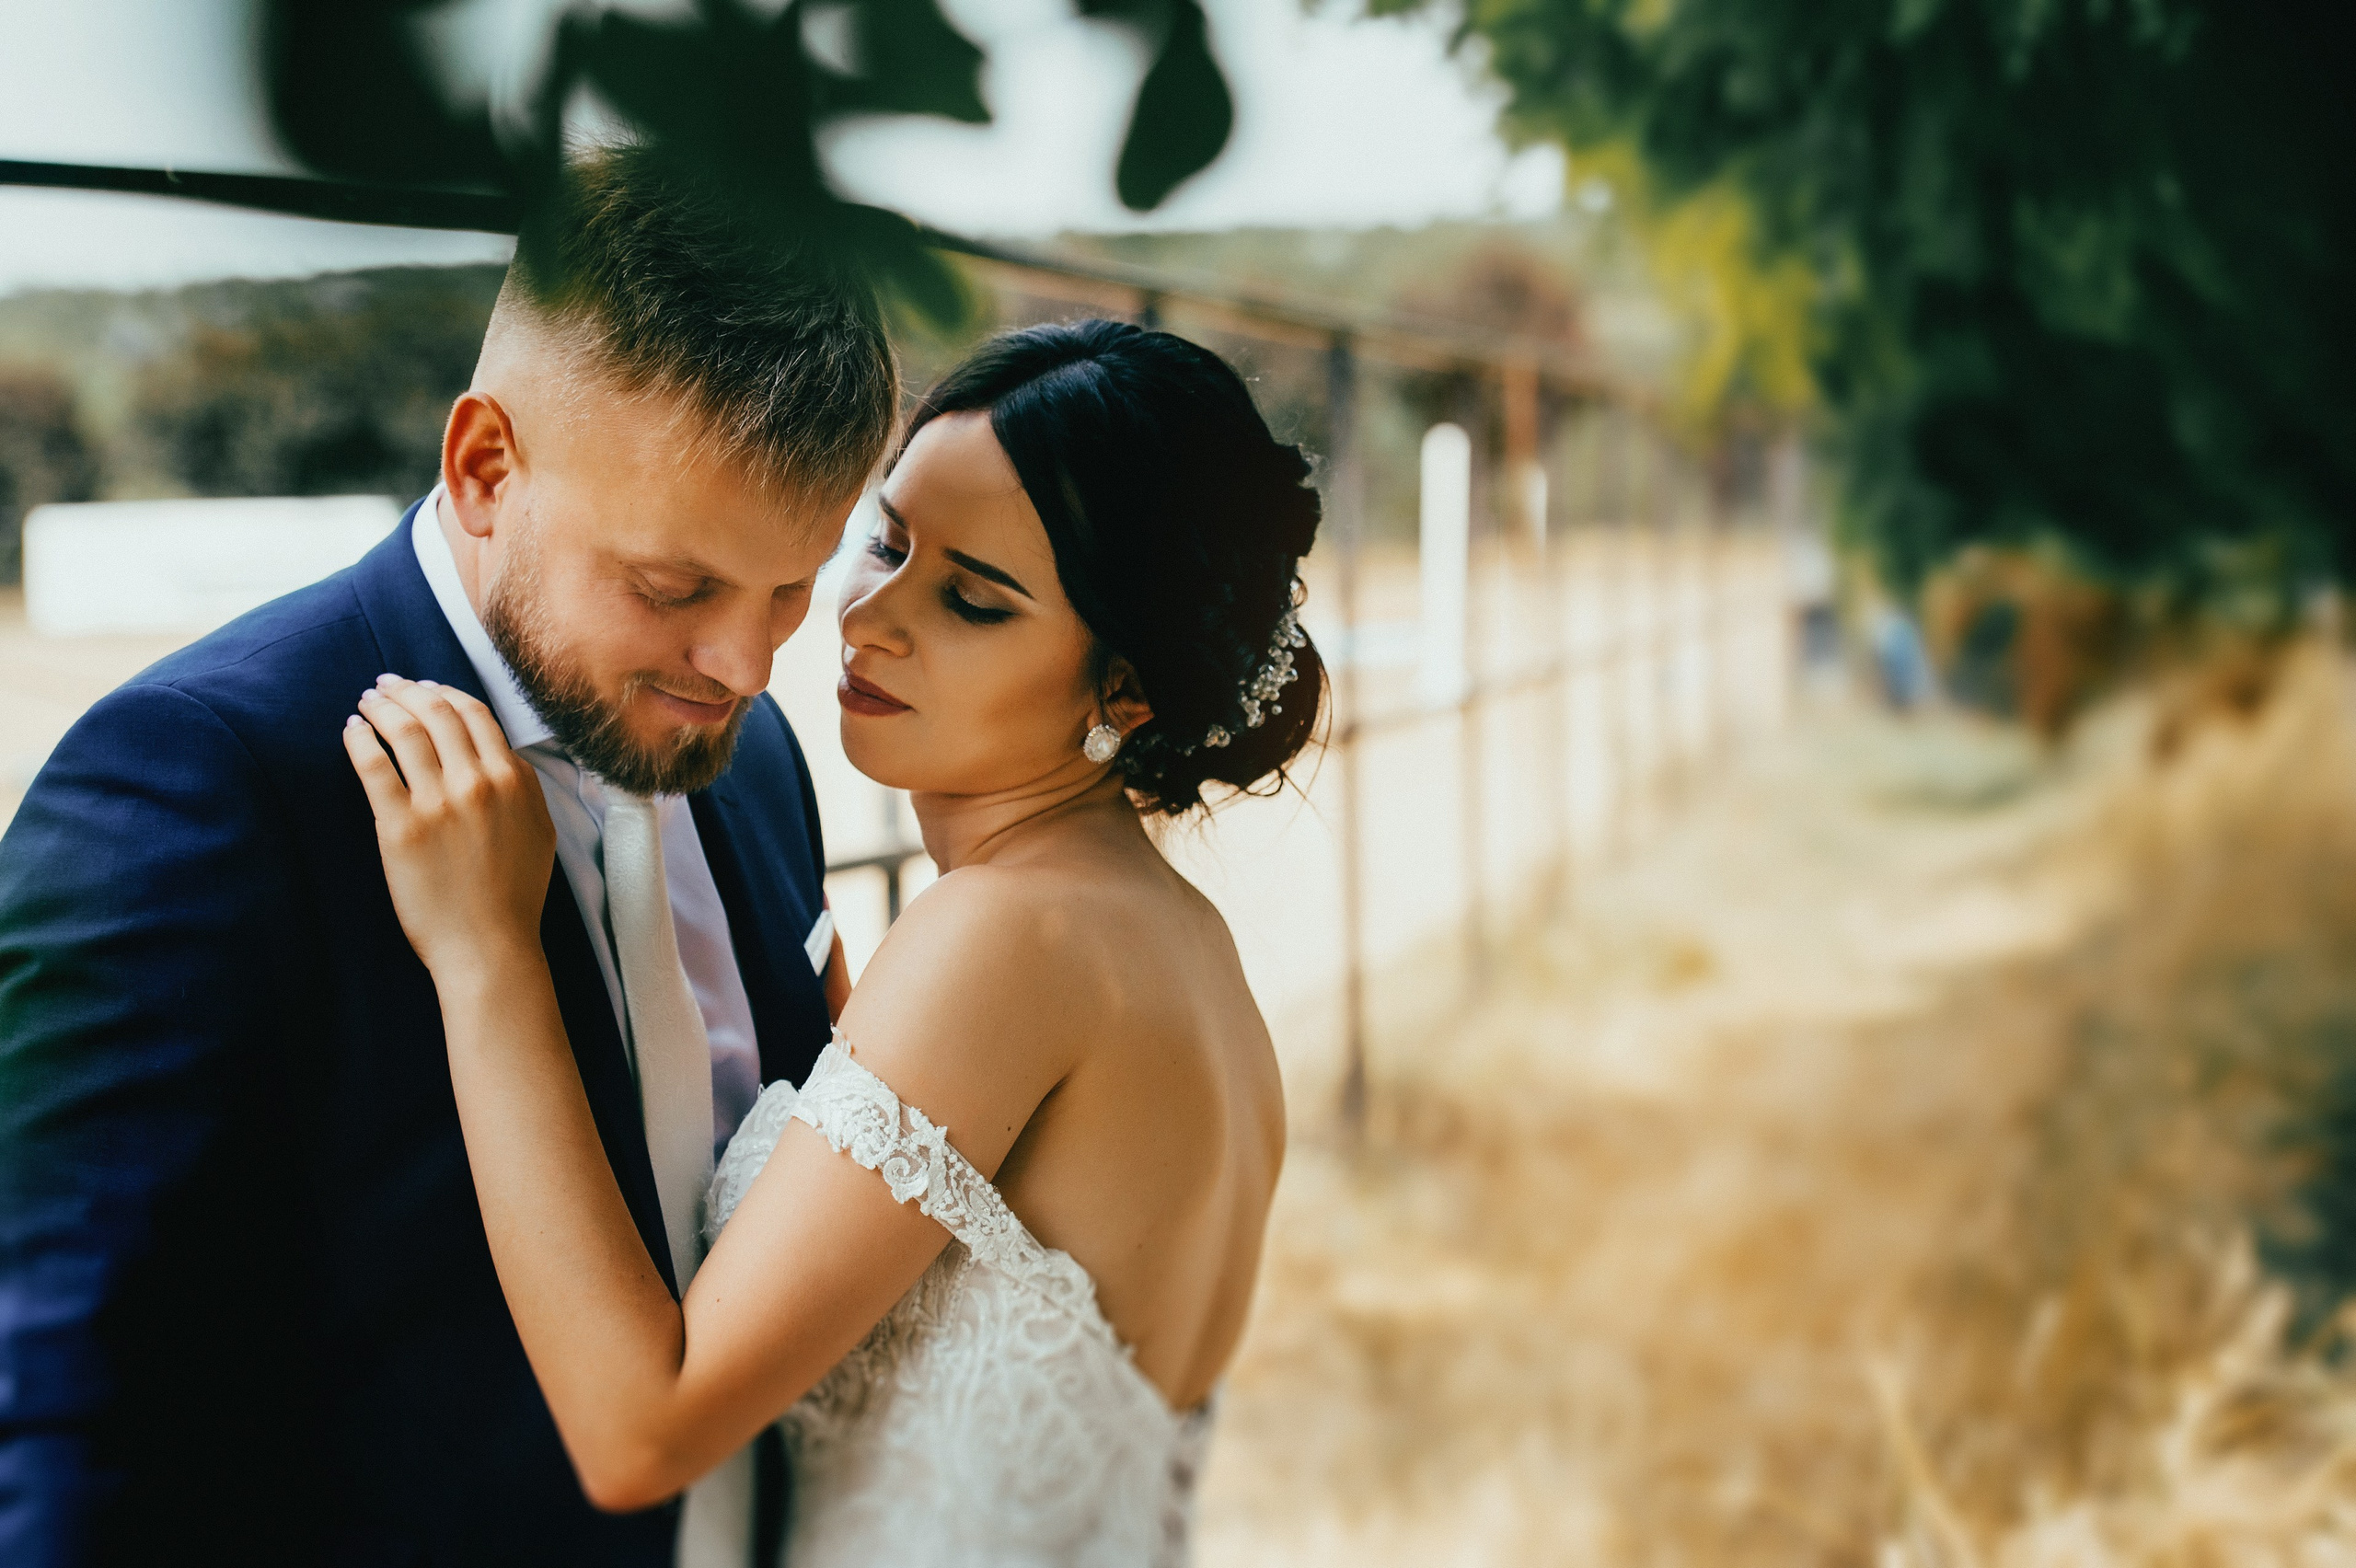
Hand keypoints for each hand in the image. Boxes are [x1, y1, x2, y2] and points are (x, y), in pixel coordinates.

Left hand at [345, 675, 555, 980]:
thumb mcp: (540, 831)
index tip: (424, 687)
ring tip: (366, 702)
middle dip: (406, 689)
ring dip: (381, 706)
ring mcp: (438, 802)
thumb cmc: (515, 895)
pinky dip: (359, 739)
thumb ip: (524, 787)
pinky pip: (373, 765)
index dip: (443, 691)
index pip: (474, 713)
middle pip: (436, 711)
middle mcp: (478, 782)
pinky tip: (352, 731)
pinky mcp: (400, 826)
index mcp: (513, 779)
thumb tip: (502, 755)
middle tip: (385, 684)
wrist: (489, 946)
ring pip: (404, 729)